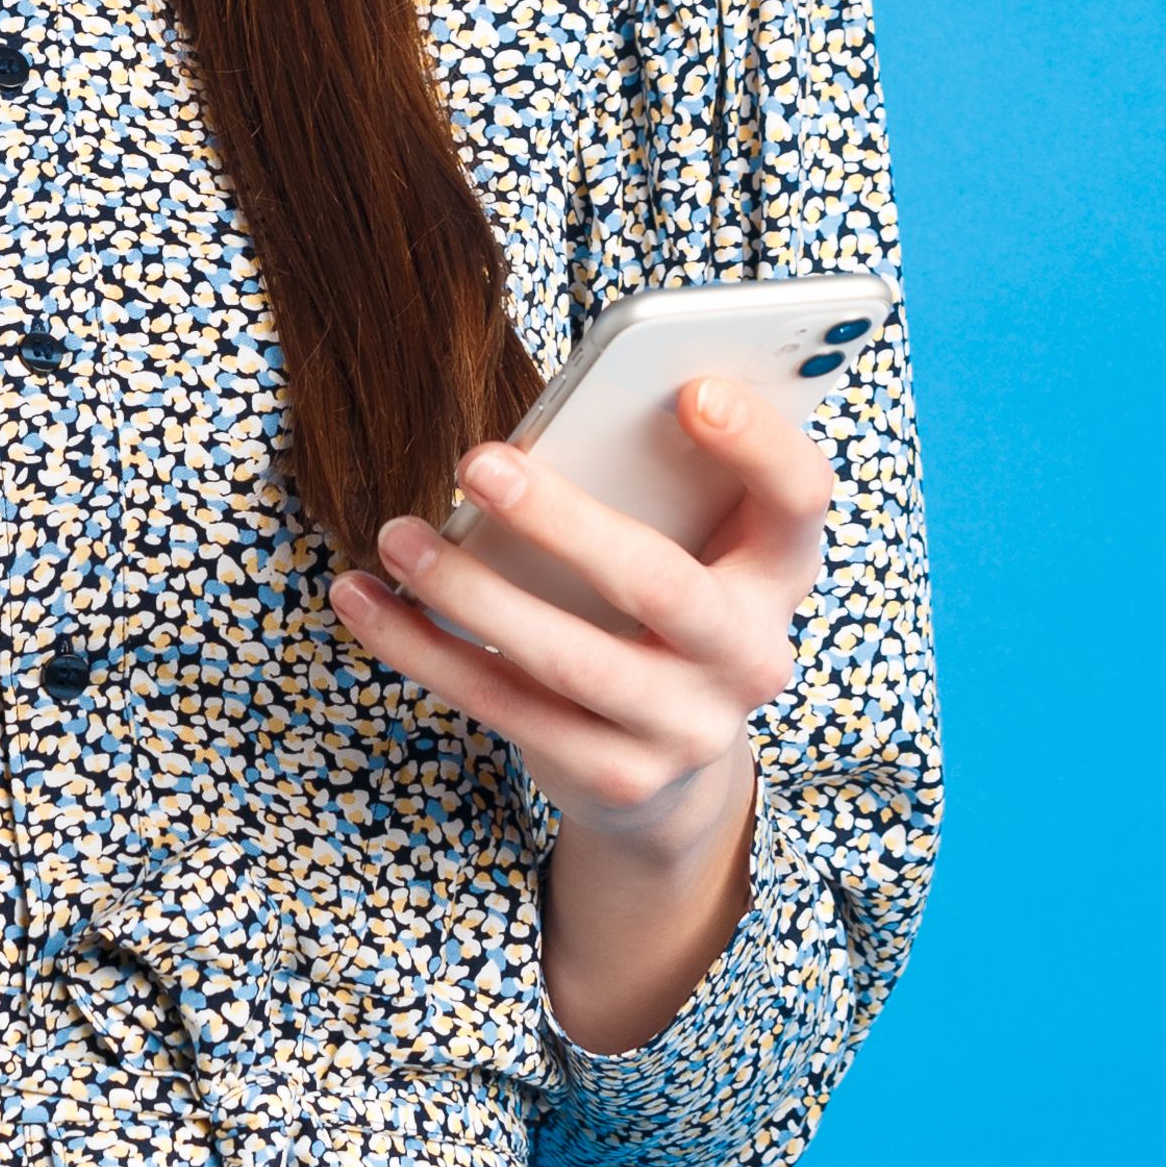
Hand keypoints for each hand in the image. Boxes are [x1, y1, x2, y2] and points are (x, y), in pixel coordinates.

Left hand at [325, 374, 826, 878]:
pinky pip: (506, 709)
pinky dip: (424, 651)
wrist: (669, 765)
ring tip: (397, 535)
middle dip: (565, 522)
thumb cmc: (659, 600)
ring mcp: (689, 728)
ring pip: (572, 660)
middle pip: (664, 586)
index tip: (691, 389)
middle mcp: (753, 655)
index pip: (801, 497)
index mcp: (780, 569)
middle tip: (475, 461)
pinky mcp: (618, 777)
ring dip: (470, 592)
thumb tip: (535, 428)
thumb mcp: (684, 540)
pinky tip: (364, 601)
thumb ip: (648, 481)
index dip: (759, 445)